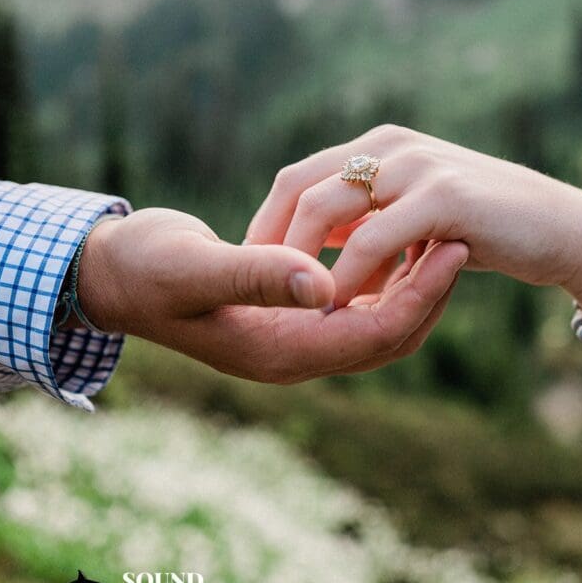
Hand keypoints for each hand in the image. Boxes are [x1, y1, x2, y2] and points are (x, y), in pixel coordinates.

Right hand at [76, 206, 467, 381]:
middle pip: (389, 335)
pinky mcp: (292, 313)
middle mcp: (295, 351)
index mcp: (280, 350)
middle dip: (432, 291)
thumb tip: (324, 286)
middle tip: (463, 235)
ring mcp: (294, 336)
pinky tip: (393, 234)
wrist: (118, 274)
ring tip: (441, 231)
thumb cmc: (148, 269)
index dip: (422, 295)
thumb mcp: (196, 267)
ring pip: (377, 320)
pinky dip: (383, 275)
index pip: (375, 336)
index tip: (455, 244)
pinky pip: (356, 303)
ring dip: (414, 282)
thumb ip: (258, 275)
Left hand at [246, 125, 581, 315]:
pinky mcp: (443, 197)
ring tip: (290, 303)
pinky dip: (348, 274)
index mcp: (378, 147)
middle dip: (271, 242)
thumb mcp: (414, 214)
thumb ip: (368, 217)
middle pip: (299, 186)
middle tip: (258, 291)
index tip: (254, 271)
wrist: (558, 228)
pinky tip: (339, 305)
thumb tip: (315, 243)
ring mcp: (416, 166)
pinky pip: (373, 237)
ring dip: (299, 261)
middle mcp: (390, 147)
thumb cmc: (482, 228)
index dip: (267, 224)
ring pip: (325, 206)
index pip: (297, 178)